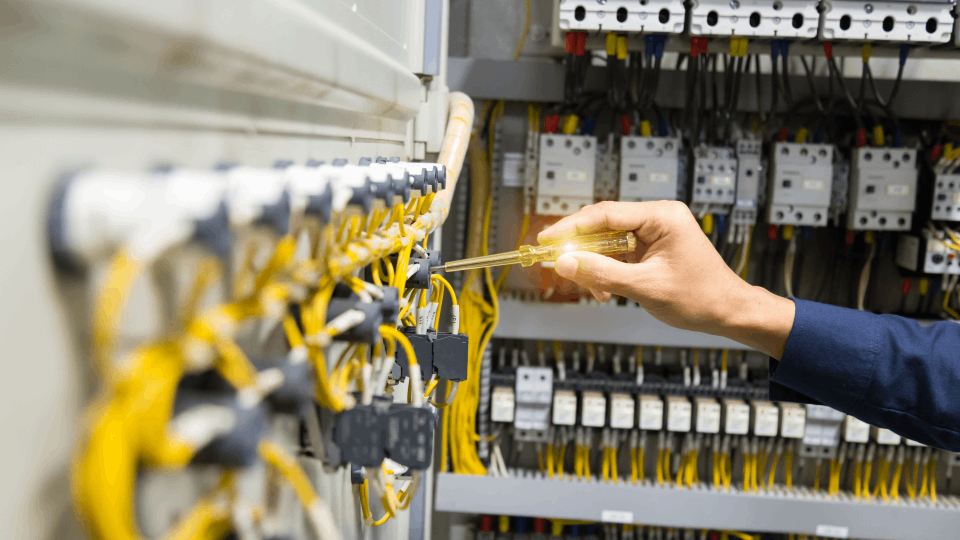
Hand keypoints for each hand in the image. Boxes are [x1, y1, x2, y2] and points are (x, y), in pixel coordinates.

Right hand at [538, 201, 794, 357]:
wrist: (729, 312)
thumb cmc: (701, 298)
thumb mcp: (645, 287)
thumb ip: (601, 273)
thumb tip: (565, 262)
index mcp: (663, 216)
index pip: (606, 213)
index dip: (571, 227)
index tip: (546, 239)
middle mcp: (659, 218)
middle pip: (603, 224)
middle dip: (580, 247)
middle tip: (557, 263)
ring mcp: (655, 232)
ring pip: (608, 241)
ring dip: (594, 264)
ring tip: (591, 288)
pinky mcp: (652, 247)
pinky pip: (618, 253)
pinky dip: (606, 270)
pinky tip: (603, 288)